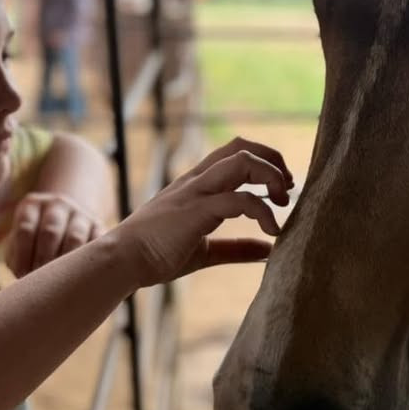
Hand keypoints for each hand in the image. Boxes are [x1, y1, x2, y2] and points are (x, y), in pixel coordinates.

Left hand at [7, 193, 105, 276]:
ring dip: (66, 263)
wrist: (66, 222)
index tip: (22, 275)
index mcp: (32, 205)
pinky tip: (79, 275)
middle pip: (50, 231)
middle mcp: (57, 204)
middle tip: (42, 282)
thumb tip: (25, 280)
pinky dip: (88, 260)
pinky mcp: (99, 225)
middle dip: (44, 260)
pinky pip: (96, 243)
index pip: (26, 229)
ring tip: (59, 282)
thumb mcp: (19, 243)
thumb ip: (18, 257)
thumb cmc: (34, 242)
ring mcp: (81, 213)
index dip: (23, 255)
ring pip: (75, 237)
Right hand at [114, 138, 293, 287]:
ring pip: (242, 161)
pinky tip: (271, 231)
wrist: (121, 263)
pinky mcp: (196, 210)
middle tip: (287, 189)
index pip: (235, 152)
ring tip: (281, 203)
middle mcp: (197, 180)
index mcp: (197, 184)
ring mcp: (196, 192)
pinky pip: (239, 199)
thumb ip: (236, 248)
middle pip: (242, 146)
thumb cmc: (156, 256)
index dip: (264, 161)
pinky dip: (263, 211)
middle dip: (273, 161)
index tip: (280, 189)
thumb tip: (268, 251)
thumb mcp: (205, 250)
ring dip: (270, 176)